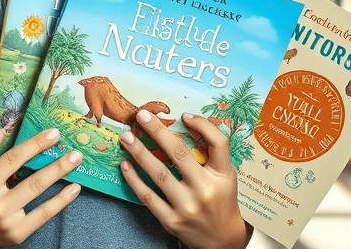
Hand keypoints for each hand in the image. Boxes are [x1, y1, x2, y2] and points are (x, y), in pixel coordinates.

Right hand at [0, 128, 82, 248]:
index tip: (53, 134)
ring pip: (40, 198)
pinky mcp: (15, 235)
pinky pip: (42, 217)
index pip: (13, 159)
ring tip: (76, 165)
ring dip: (62, 180)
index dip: (35, 145)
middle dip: (57, 165)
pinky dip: (59, 203)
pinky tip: (72, 191)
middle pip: (33, 181)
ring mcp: (7, 222)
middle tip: (75, 152)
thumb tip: (2, 132)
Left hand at [119, 110, 253, 248]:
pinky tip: (125, 166)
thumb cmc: (221, 199)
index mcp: (222, 175)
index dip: (202, 125)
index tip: (183, 115)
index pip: (218, 143)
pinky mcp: (171, 221)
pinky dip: (134, 180)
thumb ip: (212, 150)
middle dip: (157, 132)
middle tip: (141, 116)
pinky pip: (148, 197)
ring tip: (126, 138)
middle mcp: (205, 190)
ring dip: (139, 153)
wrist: (221, 239)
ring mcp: (187, 207)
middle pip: (179, 154)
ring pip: (159, 174)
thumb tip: (187, 121)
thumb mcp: (225, 174)